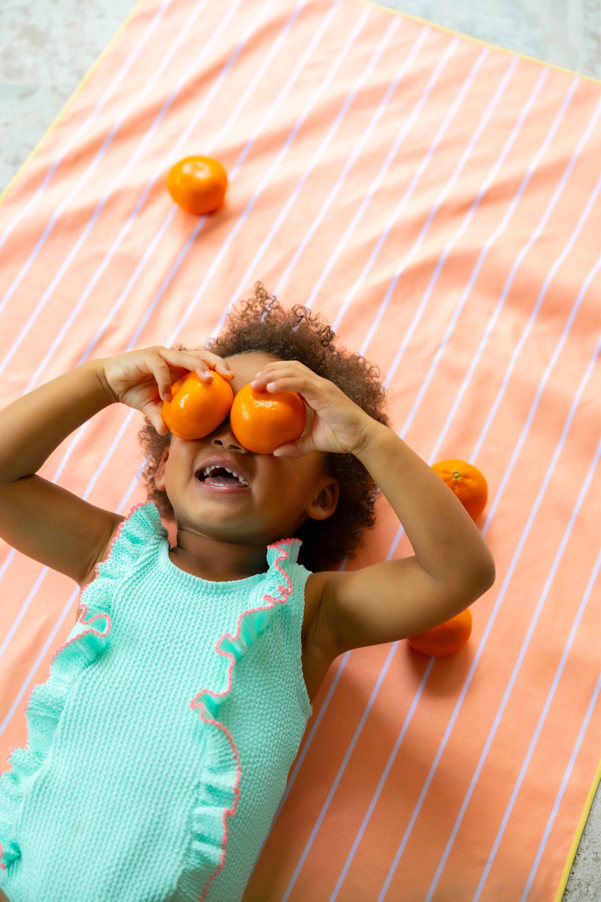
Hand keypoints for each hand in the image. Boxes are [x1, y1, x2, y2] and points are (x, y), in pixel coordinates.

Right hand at [96, 346, 233, 434]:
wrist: (110, 383)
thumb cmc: (135, 393)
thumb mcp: (152, 408)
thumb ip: (162, 418)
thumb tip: (168, 434)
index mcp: (179, 366)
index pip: (204, 362)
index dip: (219, 367)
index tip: (231, 380)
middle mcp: (173, 357)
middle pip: (200, 354)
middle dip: (216, 362)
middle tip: (227, 376)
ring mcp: (161, 355)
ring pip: (185, 357)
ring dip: (198, 367)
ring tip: (208, 381)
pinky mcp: (146, 357)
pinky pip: (160, 369)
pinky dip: (165, 383)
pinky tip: (167, 397)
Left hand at [250, 360, 375, 456]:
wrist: (362, 438)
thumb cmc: (342, 439)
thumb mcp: (313, 443)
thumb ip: (295, 446)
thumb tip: (275, 452)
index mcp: (317, 391)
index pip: (294, 374)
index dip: (276, 374)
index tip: (259, 384)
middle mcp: (320, 384)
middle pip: (291, 367)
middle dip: (270, 370)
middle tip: (254, 381)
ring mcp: (322, 386)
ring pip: (293, 371)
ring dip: (272, 374)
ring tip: (256, 383)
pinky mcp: (324, 392)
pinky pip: (300, 382)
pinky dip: (283, 382)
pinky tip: (269, 388)